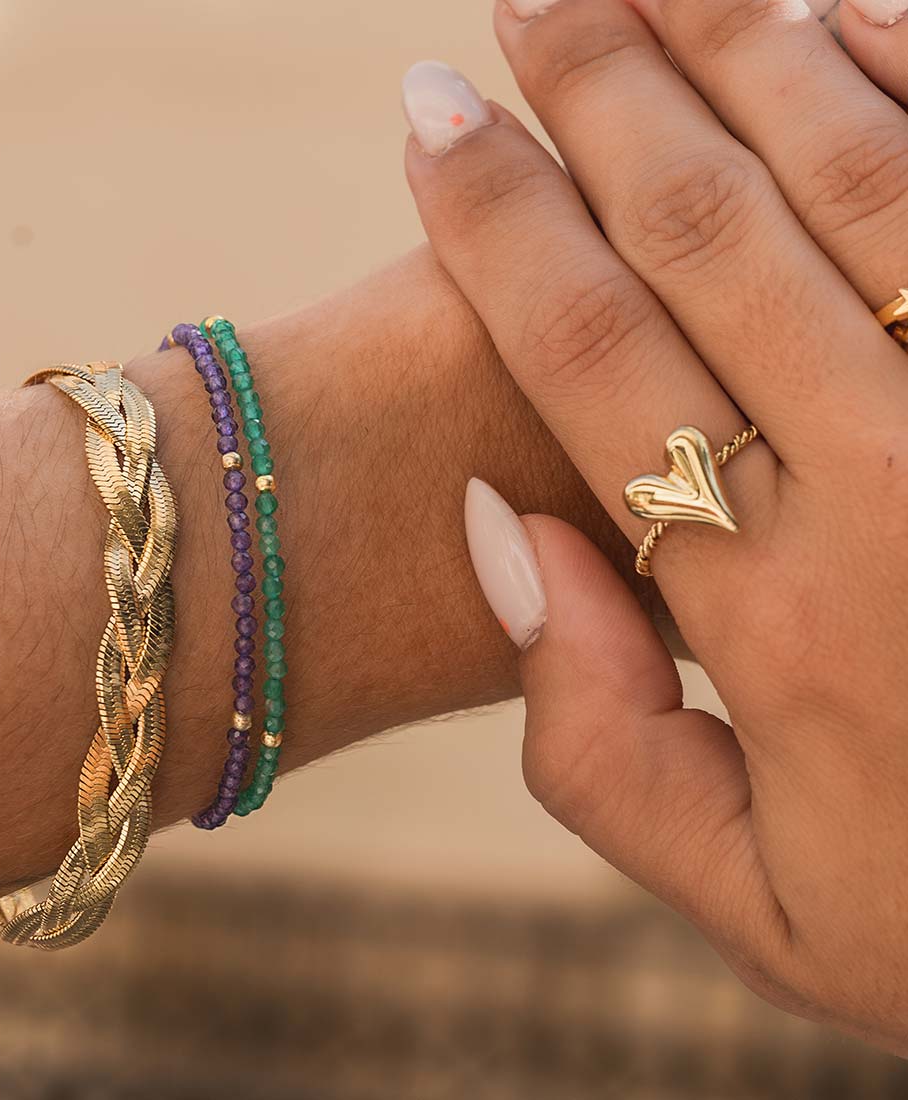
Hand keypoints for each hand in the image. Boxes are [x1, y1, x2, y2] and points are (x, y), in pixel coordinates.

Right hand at [404, 0, 907, 1051]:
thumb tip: (512, 531)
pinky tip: (841, 0)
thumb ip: (593, 743)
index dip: (496, 220)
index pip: (591, 356)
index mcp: (784, 618)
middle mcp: (905, 488)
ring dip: (738, 40)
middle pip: (707, 230)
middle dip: (598, 88)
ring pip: (855, 170)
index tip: (430, 117)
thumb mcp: (763, 906)